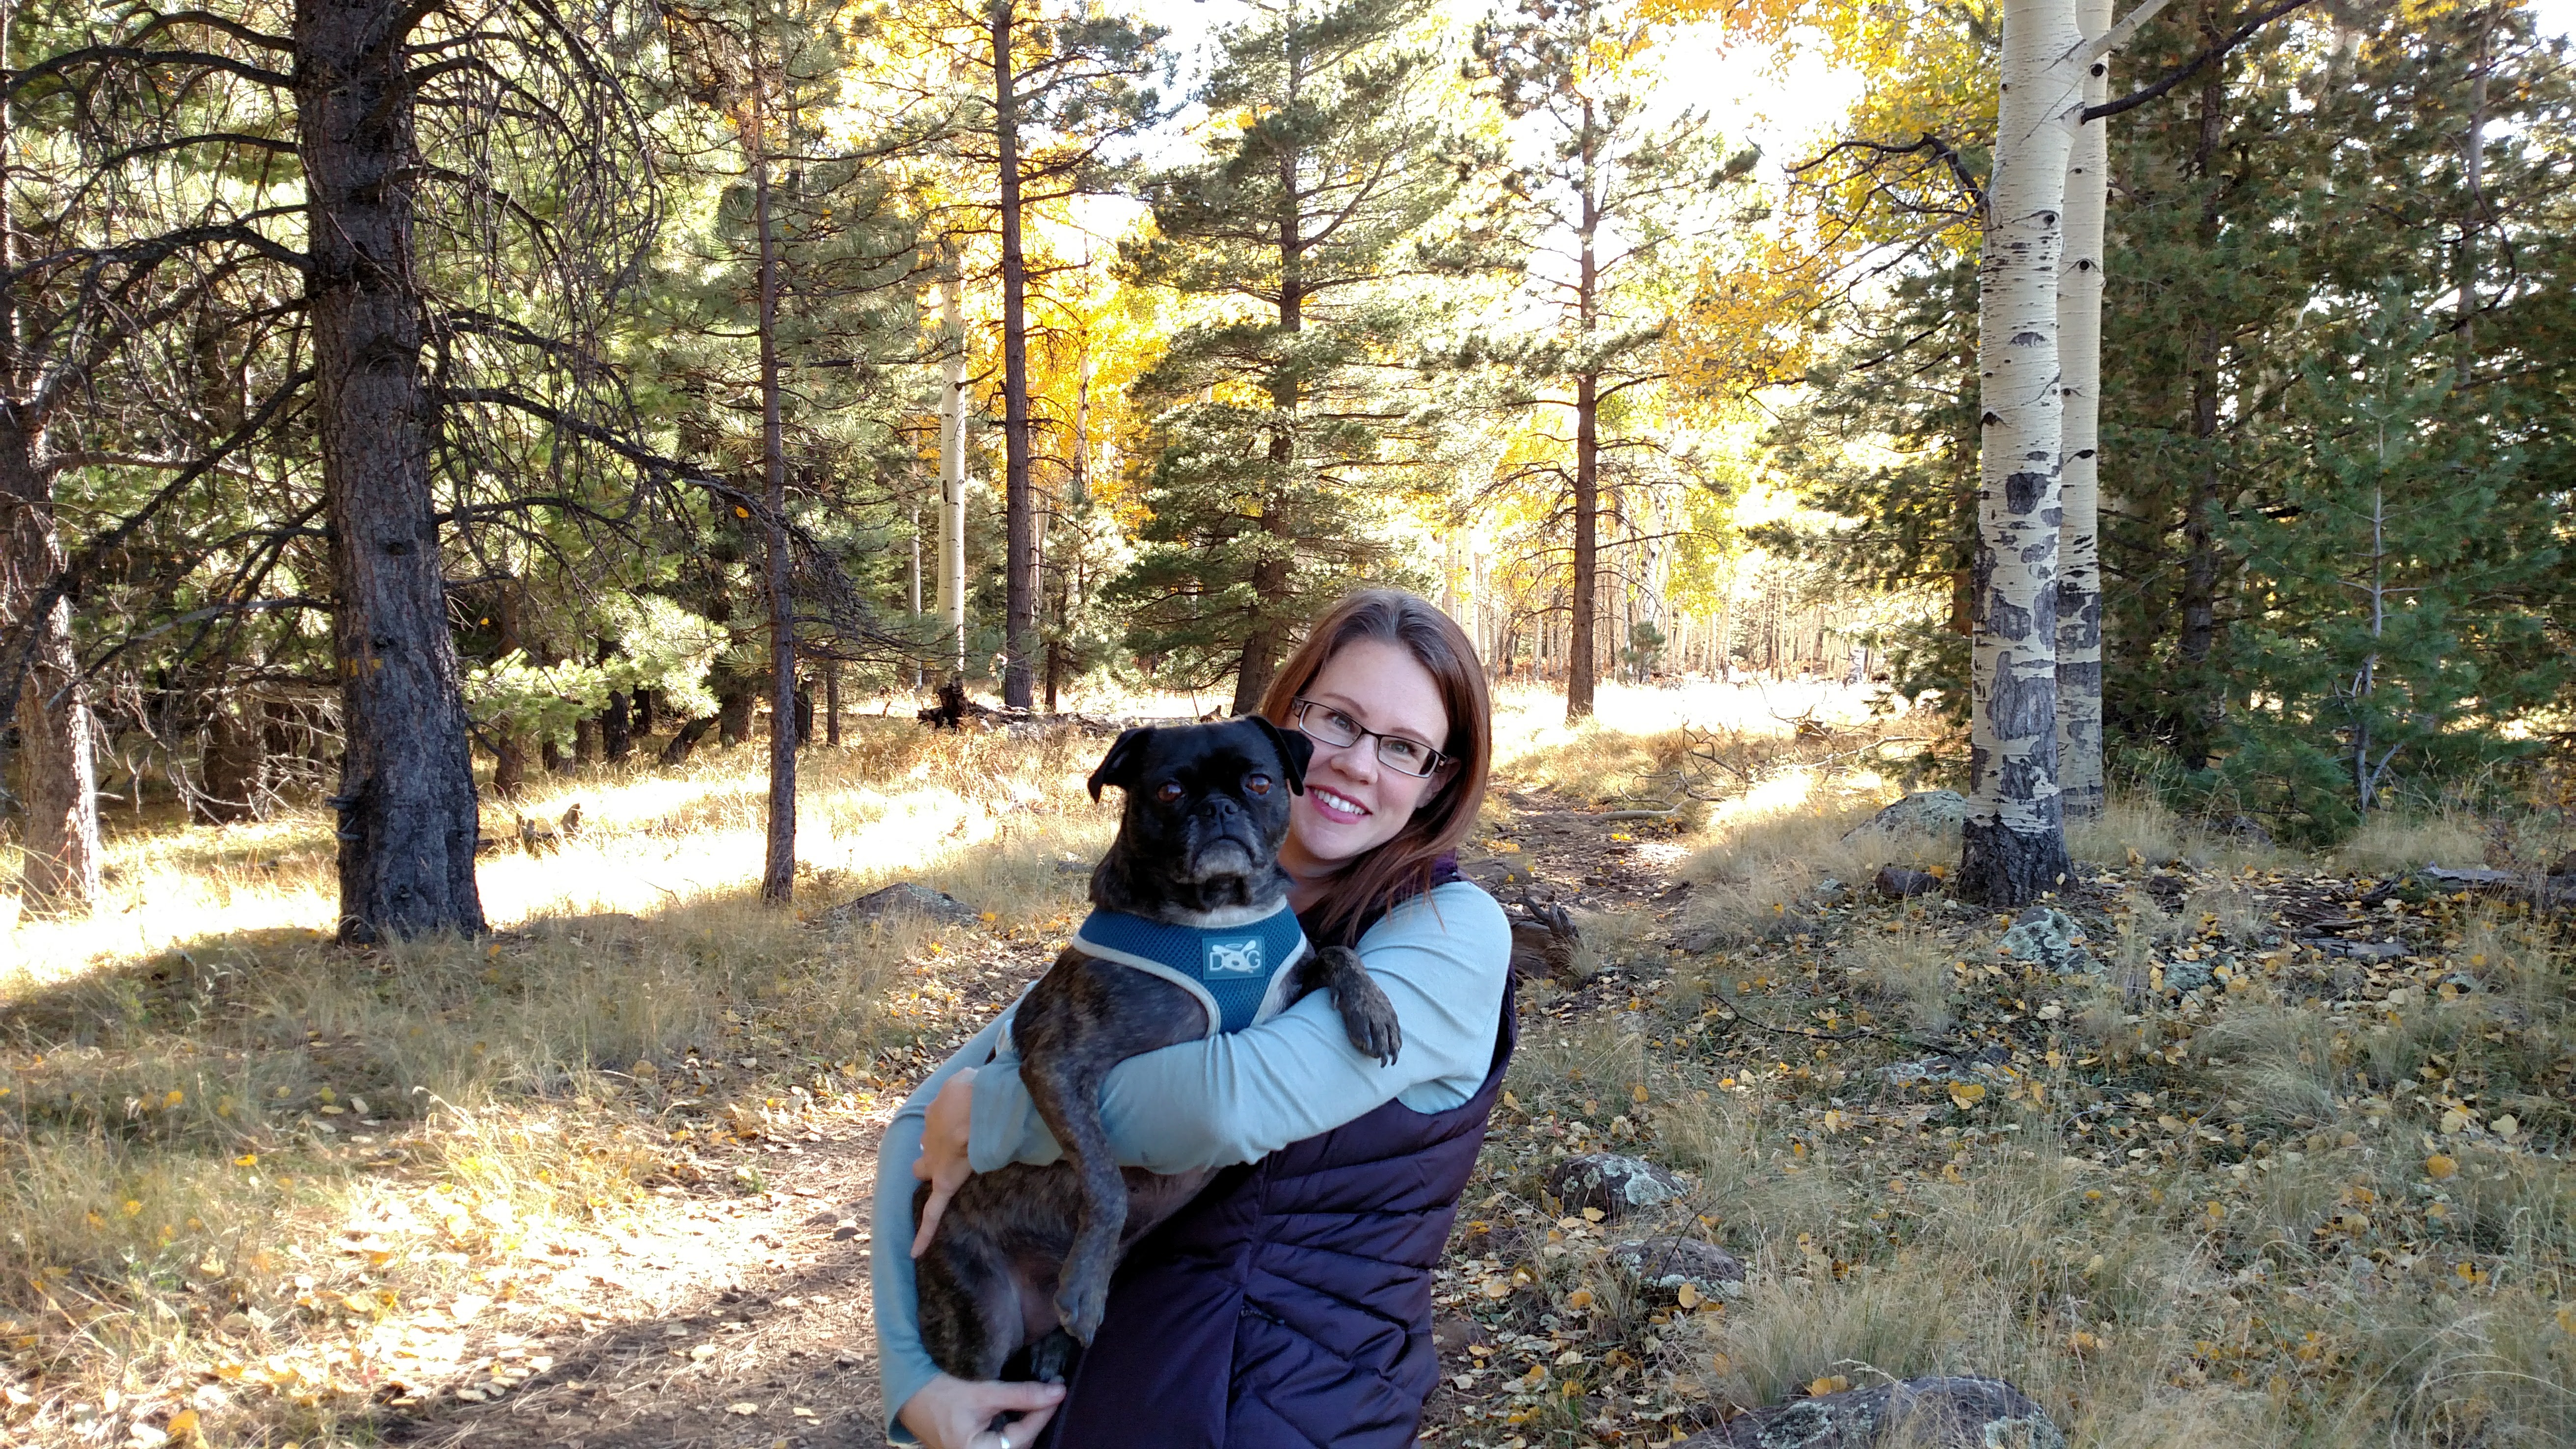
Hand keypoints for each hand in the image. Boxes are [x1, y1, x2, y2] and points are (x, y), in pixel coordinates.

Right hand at [896, 1372, 1063, 1448]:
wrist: (909, 1393)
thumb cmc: (940, 1393)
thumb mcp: (983, 1392)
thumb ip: (1021, 1395)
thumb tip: (1058, 1392)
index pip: (1023, 1435)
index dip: (1043, 1412)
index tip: (1059, 1391)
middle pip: (1019, 1443)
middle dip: (1036, 1419)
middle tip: (1052, 1393)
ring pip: (1012, 1443)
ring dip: (1026, 1424)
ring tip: (1040, 1400)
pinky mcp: (975, 1448)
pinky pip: (1002, 1442)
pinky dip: (1013, 1427)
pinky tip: (1022, 1410)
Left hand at [910, 1067, 975, 1256]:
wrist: (977, 1107)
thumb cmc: (977, 1090)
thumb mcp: (966, 1079)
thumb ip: (966, 1087)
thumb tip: (974, 1087)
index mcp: (939, 1113)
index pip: (938, 1122)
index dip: (945, 1126)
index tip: (956, 1125)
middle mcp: (932, 1137)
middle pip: (926, 1149)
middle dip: (930, 1152)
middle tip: (944, 1153)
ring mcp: (935, 1161)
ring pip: (926, 1173)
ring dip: (931, 1175)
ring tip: (939, 1187)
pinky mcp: (943, 1183)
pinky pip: (932, 1212)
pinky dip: (923, 1232)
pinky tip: (914, 1251)